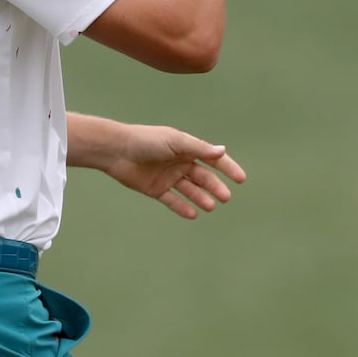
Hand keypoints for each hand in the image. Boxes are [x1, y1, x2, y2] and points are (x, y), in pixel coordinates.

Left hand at [103, 124, 247, 219]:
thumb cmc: (147, 141)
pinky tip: (193, 215)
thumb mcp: (175, 142)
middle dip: (215, 187)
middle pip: (203, 177)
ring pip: (190, 190)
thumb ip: (199, 148)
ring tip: (210, 206)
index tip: (241, 179)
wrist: (117, 151)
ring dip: (201, 198)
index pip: (212, 158)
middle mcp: (179, 162)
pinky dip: (182, 208)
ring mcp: (167, 176)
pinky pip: (172, 200)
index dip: (227, 168)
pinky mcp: (155, 189)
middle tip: (225, 197)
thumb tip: (222, 151)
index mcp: (186, 148)